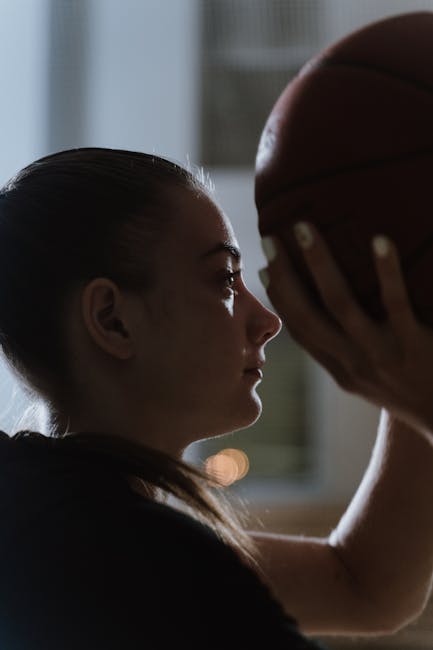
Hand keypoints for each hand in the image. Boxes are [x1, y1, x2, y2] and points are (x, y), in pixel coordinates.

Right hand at [260, 221, 432, 436]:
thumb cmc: (414, 390)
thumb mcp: (373, 381)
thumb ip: (350, 354)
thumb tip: (332, 315)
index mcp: (342, 371)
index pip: (300, 332)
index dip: (279, 300)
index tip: (264, 270)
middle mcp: (354, 364)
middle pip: (307, 315)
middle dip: (284, 276)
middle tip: (271, 238)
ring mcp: (382, 355)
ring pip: (340, 304)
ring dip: (319, 263)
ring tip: (305, 228)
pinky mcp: (414, 345)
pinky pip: (396, 303)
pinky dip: (385, 271)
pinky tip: (379, 239)